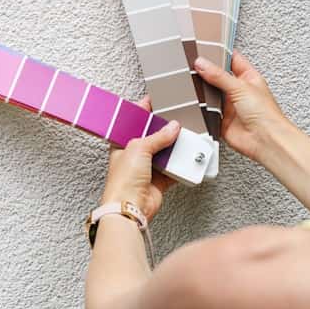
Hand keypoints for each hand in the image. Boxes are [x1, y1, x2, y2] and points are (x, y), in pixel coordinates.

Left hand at [100, 96, 180, 221]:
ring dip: (174, 148)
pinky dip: (181, 166)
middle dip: (164, 130)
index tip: (156, 101)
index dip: (144, 111)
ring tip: (185, 138)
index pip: (134, 121)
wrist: (130, 207)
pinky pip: (173, 170)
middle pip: (153, 137)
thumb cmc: (123, 181)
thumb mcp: (139, 148)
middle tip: (176, 121)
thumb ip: (158, 136)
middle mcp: (134, 155)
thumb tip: (172, 127)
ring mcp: (147, 168)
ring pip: (165, 152)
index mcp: (122, 143)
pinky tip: (187, 159)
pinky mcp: (158, 181)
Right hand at [194, 52, 288, 161]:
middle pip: (218, 76)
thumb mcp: (241, 87)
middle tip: (193, 66)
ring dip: (203, 91)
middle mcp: (238, 90)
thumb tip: (202, 64)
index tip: (205, 48)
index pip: (231, 59)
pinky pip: (206, 112)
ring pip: (210, 93)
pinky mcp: (221, 120)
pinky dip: (200, 109)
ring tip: (191, 83)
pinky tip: (195, 104)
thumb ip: (219, 76)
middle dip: (206, 72)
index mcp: (248, 77)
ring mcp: (229, 105)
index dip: (220, 53)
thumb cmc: (266, 114)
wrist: (265, 140)